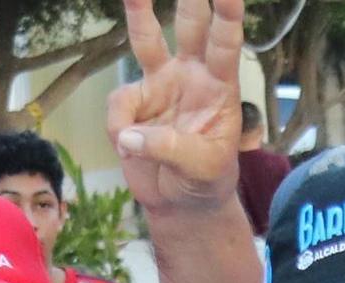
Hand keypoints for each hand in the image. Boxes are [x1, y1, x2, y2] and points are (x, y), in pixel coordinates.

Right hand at [107, 0, 247, 217]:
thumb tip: (129, 134)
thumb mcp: (201, 169)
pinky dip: (119, 130)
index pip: (226, 43)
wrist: (182, 202)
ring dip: (140, 10)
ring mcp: (159, 84)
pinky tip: (130, 148)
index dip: (227, 15)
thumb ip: (171, 149)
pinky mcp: (131, 104)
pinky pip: (117, 108)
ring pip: (146, 39)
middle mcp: (191, 74)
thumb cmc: (205, 179)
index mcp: (221, 86)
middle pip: (189, 24)